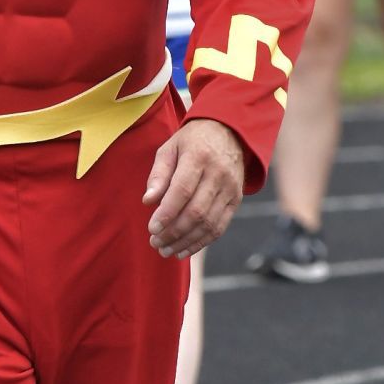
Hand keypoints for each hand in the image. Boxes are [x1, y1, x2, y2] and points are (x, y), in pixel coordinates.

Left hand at [143, 117, 245, 258]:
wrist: (230, 132)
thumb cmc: (193, 141)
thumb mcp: (170, 148)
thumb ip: (158, 174)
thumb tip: (147, 201)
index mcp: (198, 157)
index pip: (182, 190)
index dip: (167, 213)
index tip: (152, 228)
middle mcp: (218, 174)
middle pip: (196, 211)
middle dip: (174, 232)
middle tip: (155, 242)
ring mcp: (230, 189)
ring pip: (208, 223)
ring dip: (185, 241)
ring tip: (166, 250)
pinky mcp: (236, 200)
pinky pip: (219, 227)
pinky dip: (201, 242)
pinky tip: (184, 250)